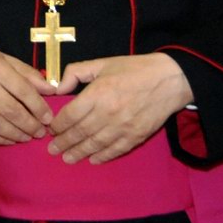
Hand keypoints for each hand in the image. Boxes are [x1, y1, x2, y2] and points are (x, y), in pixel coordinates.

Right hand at [0, 41, 55, 144]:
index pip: (23, 91)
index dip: (39, 107)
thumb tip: (52, 90)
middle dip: (30, 125)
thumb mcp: (6, 59)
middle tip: (41, 132)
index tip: (49, 118)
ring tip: (28, 137)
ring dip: (17, 134)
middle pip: (12, 111)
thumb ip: (29, 74)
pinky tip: (10, 139)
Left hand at [46, 53, 191, 162]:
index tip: (51, 130)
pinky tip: (92, 160)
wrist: (171, 79)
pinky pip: (115, 150)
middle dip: (64, 143)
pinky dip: (102, 156)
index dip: (58, 125)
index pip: (70, 115)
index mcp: (98, 93)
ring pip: (95, 144)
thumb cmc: (135, 69)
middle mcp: (108, 112)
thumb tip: (58, 88)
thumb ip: (76, 72)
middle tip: (52, 150)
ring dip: (79, 153)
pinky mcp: (136, 136)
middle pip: (79, 133)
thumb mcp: (102, 63)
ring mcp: (123, 127)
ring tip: (67, 158)